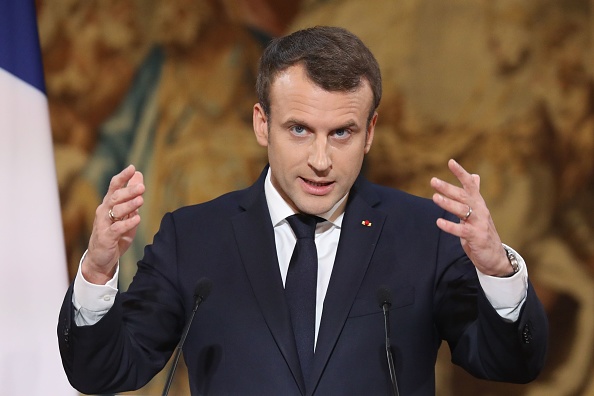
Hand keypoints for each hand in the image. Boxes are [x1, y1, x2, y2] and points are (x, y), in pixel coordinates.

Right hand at [83, 165, 144, 283]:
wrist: (101, 258)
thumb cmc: (115, 234)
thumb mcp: (126, 214)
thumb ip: (132, 196)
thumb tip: (138, 175)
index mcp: (109, 204)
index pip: (114, 187)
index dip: (122, 177)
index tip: (132, 168)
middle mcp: (104, 211)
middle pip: (115, 197)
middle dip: (128, 191)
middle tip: (142, 187)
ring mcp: (103, 224)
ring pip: (115, 211)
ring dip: (129, 205)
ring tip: (141, 200)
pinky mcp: (106, 237)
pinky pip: (117, 228)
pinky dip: (127, 223)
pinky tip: (137, 219)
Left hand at [430, 159, 511, 275]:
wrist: (494, 256)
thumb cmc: (482, 231)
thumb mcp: (478, 211)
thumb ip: (474, 194)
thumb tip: (475, 175)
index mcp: (478, 203)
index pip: (470, 185)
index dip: (460, 173)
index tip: (450, 162)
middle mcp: (480, 211)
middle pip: (463, 196)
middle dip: (448, 188)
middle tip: (433, 181)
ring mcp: (479, 223)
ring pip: (463, 210)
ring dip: (448, 203)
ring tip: (434, 197)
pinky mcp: (476, 237)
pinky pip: (462, 230)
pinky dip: (450, 226)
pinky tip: (439, 222)